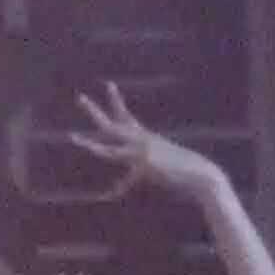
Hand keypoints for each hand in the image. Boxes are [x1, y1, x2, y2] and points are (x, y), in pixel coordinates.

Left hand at [59, 87, 225, 202]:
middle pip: (111, 125)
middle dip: (94, 112)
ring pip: (108, 149)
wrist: (202, 174)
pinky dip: (116, 190)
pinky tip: (107, 190)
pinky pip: (125, 181)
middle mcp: (140, 139)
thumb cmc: (180, 170)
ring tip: (71, 137)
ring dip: (89, 145)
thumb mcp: (153, 168)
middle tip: (79, 97)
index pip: (125, 115)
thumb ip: (132, 176)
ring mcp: (141, 151)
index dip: (116, 100)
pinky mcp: (145, 163)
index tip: (108, 84)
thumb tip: (114, 191)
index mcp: (143, 136)